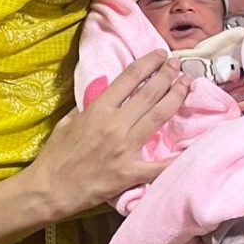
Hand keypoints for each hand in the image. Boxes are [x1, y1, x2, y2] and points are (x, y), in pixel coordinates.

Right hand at [22, 50, 188, 222]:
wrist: (50, 189)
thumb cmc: (57, 154)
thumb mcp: (69, 120)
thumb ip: (91, 105)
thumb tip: (107, 91)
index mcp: (98, 109)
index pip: (129, 78)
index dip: (148, 63)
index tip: (160, 54)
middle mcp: (114, 125)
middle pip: (149, 93)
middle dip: (167, 75)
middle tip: (179, 65)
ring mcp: (124, 149)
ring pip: (157, 117)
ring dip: (175, 98)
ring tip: (186, 85)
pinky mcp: (129, 173)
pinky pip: (158, 166)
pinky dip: (176, 157)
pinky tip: (193, 146)